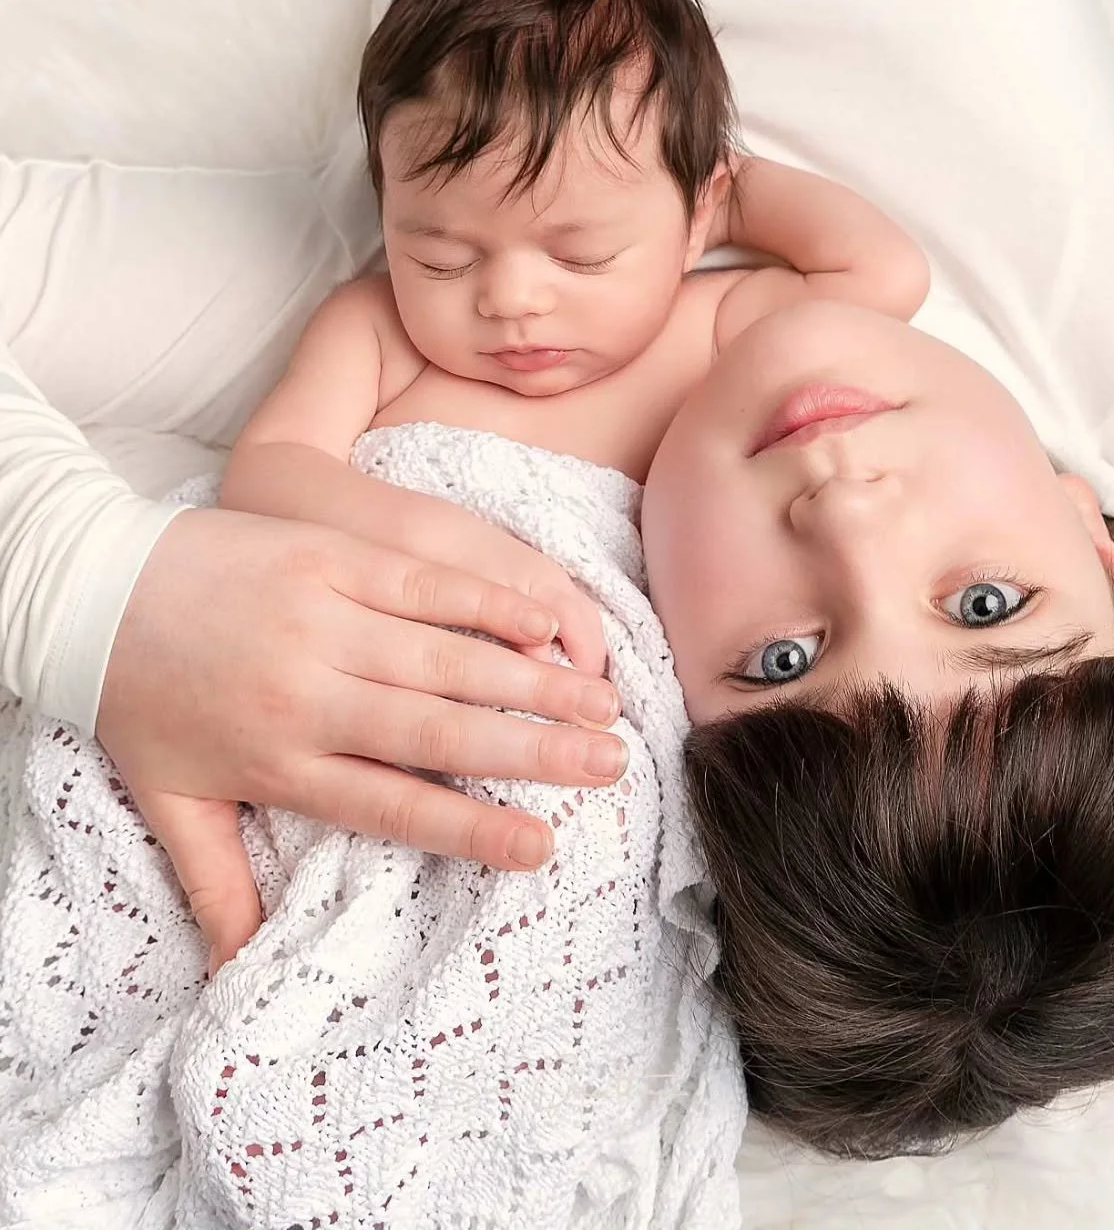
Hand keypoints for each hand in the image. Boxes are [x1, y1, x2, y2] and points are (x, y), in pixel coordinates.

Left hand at [95, 508, 625, 969]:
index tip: (542, 846)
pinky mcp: (328, 558)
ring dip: (530, 682)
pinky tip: (542, 623)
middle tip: (610, 765)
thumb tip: (235, 972)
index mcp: (280, 761)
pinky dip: (485, 604)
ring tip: (600, 702)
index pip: (394, 805)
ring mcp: (322, 620)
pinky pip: (422, 584)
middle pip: (439, 732)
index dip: (473, 826)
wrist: (85, 583)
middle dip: (534, 752)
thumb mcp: (166, 799)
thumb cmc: (133, 694)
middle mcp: (309, 696)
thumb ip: (215, 883)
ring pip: (445, 659)